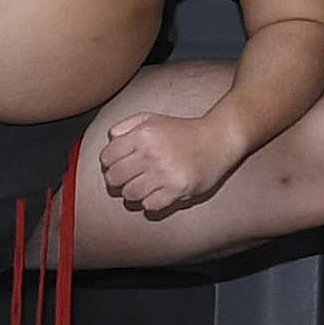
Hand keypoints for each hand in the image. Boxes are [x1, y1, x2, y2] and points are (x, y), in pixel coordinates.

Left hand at [93, 106, 252, 219]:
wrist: (217, 140)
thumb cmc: (183, 131)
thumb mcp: (152, 119)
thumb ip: (125, 126)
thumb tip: (109, 141)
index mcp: (142, 135)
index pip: (106, 158)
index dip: (109, 163)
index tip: (119, 164)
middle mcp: (151, 154)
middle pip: (113, 179)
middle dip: (118, 180)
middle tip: (129, 177)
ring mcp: (164, 173)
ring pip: (129, 195)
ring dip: (133, 193)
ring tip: (143, 185)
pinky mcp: (177, 189)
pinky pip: (150, 206)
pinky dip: (150, 202)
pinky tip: (157, 193)